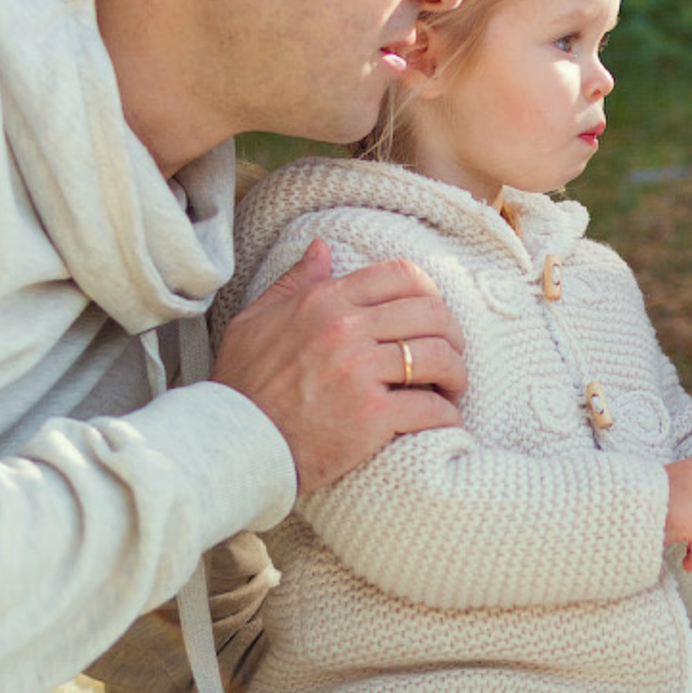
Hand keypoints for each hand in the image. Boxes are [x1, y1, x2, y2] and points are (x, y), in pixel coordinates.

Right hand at [212, 239, 466, 494]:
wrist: (235, 445)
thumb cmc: (243, 386)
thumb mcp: (255, 321)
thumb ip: (294, 283)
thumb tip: (321, 247)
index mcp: (324, 301)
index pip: (402, 275)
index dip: (430, 294)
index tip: (434, 319)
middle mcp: (345, 329)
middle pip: (431, 315)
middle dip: (453, 336)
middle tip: (452, 357)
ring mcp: (360, 371)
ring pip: (439, 358)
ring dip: (456, 376)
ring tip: (451, 390)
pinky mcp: (372, 415)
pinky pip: (431, 407)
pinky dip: (446, 415)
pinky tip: (443, 419)